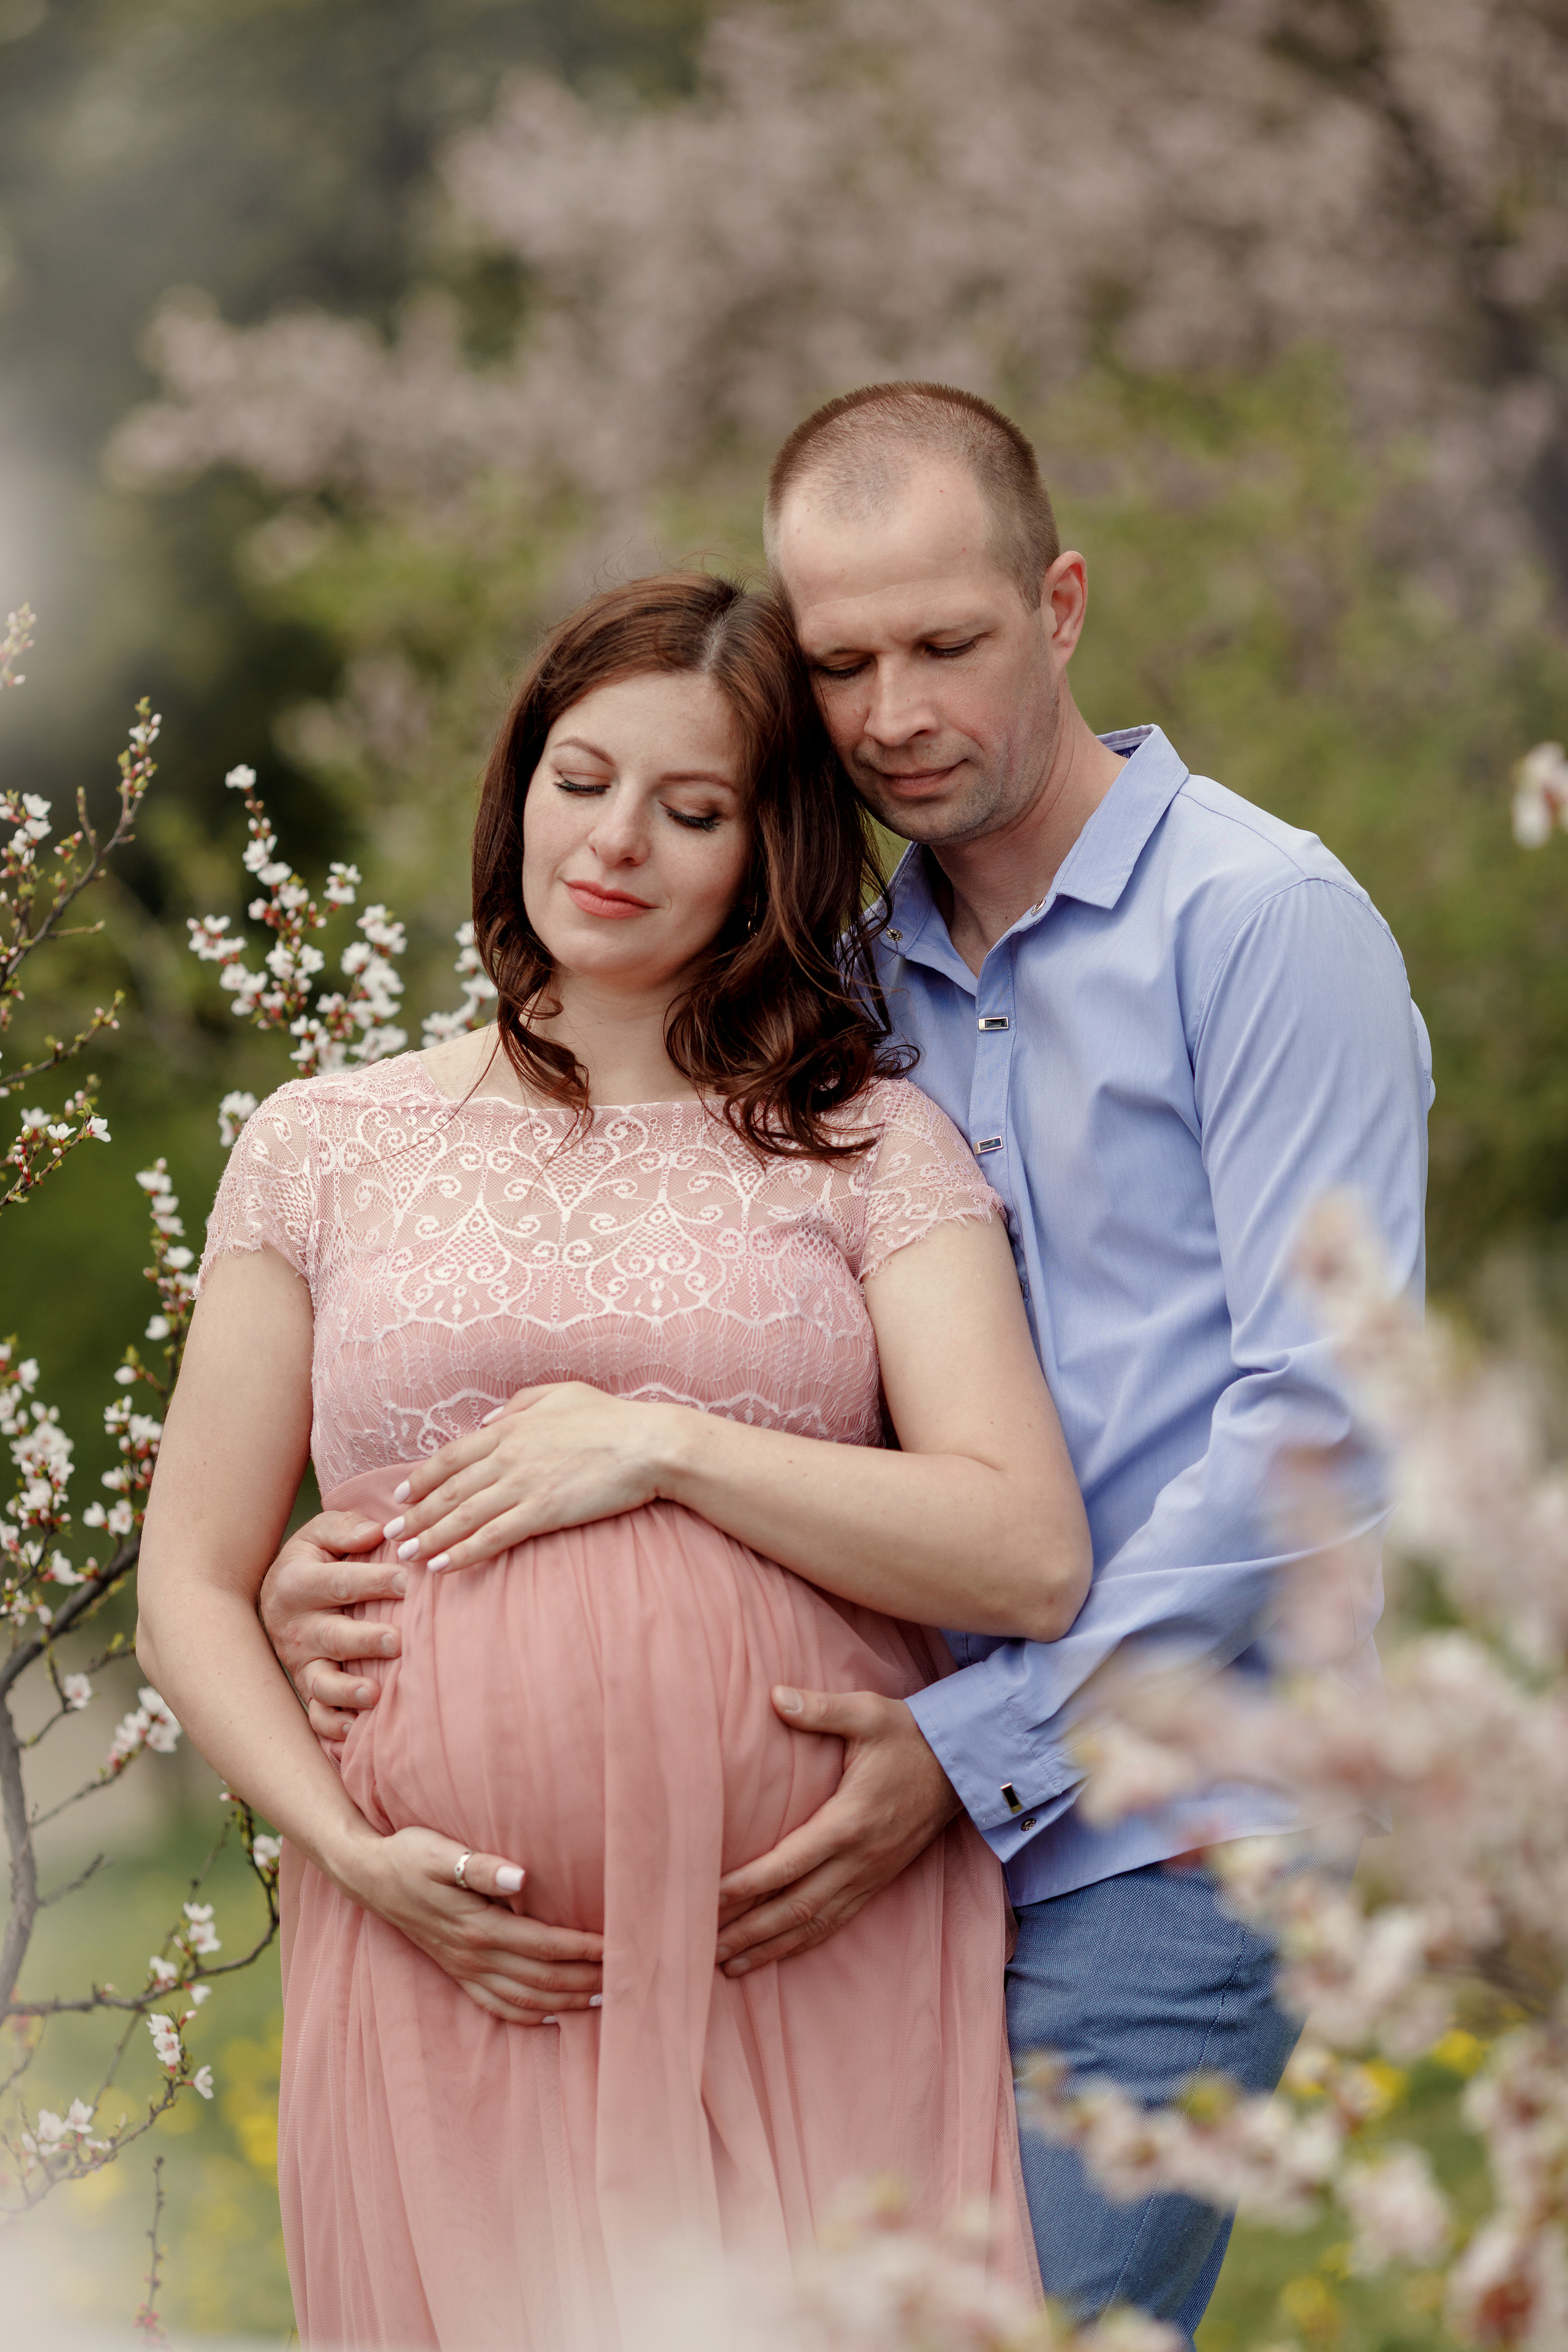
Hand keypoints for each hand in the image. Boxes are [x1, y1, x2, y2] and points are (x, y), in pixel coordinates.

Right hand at [257, 1511, 402, 1743]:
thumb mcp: (318, 1535)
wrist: (273, 1596)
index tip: (409, 1581)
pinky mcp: (305, 1687)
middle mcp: (296, 1627)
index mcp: (298, 1583)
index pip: (340, 1582)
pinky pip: (315, 1715)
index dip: (375, 1582)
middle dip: (366, 1641)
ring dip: (348, 1692)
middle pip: (333, 1636)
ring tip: (375, 1694)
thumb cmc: (312, 1561)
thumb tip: (378, 1532)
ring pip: (321, 1683)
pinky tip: (355, 1733)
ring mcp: (301, 1662)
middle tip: (398, 1641)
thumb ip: (345, 1528)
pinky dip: (332, 1727)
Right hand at [345, 1827, 603, 2024]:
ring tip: (602, 1999)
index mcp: (477, 1926)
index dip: (582, 1948)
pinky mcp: (456, 1972)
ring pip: (524, 1999)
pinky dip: (527, 2016)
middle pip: (541, 1979)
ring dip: (565, 2002)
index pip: (544, 1944)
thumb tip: (522, 1876)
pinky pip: (495, 2006)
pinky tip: (550, 2018)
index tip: (616, 1946)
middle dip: (585, 1981)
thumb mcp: (441, 1851)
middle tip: (625, 1977)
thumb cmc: (410, 1854)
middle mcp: (473, 1955)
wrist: (369, 1876)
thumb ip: (482, 1866)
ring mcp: (464, 1968)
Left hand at [381, 1383, 673, 1572]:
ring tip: (407, 1557)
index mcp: (510, 1428)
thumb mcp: (561, 1393)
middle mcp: (507, 1456)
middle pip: (449, 1490)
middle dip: (416, 1515)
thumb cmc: (611, 1417)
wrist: (649, 1443)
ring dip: (430, 1538)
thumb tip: (486, 1421)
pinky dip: (464, 1552)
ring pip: (463, 1516)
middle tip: (391, 1534)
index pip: (452, 1457)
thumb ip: (519, 1405)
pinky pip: (493, 1536)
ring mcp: (523, 1485)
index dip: (423, 1479)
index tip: (403, 1496)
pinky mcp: (542, 1512)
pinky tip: (445, 1566)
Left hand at [714, 1688, 960, 1973]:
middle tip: (706, 1947)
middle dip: (749, 1930)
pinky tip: (776, 1953)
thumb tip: (775, 1696)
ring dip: (770, 1946)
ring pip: (813, 1924)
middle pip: (795, 1907)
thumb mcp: (867, 1713)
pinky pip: (836, 1922)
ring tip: (730, 1964)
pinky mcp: (877, 1882)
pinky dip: (803, 1942)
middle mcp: (858, 1859)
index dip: (747, 1886)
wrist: (962, 1765)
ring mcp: (869, 1876)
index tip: (710, 1897)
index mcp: (849, 1822)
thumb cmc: (907, 1735)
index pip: (788, 1864)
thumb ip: (820, 1708)